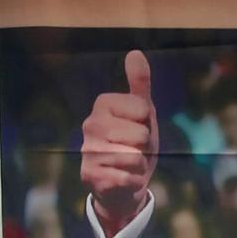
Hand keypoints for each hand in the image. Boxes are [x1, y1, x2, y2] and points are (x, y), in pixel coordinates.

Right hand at [80, 49, 157, 237]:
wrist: (124, 184)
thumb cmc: (135, 145)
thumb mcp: (143, 113)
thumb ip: (139, 84)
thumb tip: (136, 53)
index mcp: (102, 105)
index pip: (143, 109)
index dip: (148, 123)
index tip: (138, 128)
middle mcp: (90, 125)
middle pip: (140, 133)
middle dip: (145, 146)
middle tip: (135, 150)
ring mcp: (88, 150)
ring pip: (134, 157)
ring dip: (140, 164)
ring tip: (129, 164)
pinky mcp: (90, 175)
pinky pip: (128, 177)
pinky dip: (133, 181)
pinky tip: (123, 179)